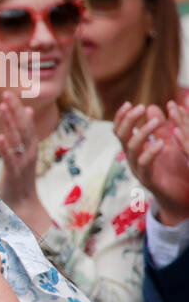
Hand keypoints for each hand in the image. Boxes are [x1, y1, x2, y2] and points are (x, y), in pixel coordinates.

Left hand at [0, 92, 39, 205]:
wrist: (24, 208)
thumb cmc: (18, 181)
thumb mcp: (20, 155)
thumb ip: (21, 137)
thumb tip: (24, 113)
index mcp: (29, 148)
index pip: (24, 124)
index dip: (18, 109)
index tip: (10, 93)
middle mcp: (29, 153)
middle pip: (23, 127)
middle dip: (15, 109)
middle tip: (6, 92)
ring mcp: (23, 163)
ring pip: (18, 139)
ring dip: (11, 122)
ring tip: (3, 107)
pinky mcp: (15, 175)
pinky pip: (10, 159)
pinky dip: (6, 147)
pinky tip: (0, 136)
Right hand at [114, 100, 188, 226]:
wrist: (181, 198)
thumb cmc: (175, 171)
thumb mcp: (169, 144)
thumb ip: (160, 128)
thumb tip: (151, 106)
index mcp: (135, 150)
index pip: (121, 130)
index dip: (122, 117)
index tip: (129, 103)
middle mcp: (132, 159)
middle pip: (121, 137)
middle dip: (129, 121)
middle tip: (140, 108)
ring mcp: (138, 170)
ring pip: (131, 149)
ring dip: (142, 133)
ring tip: (156, 121)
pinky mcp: (148, 180)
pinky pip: (144, 165)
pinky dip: (150, 153)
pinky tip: (160, 144)